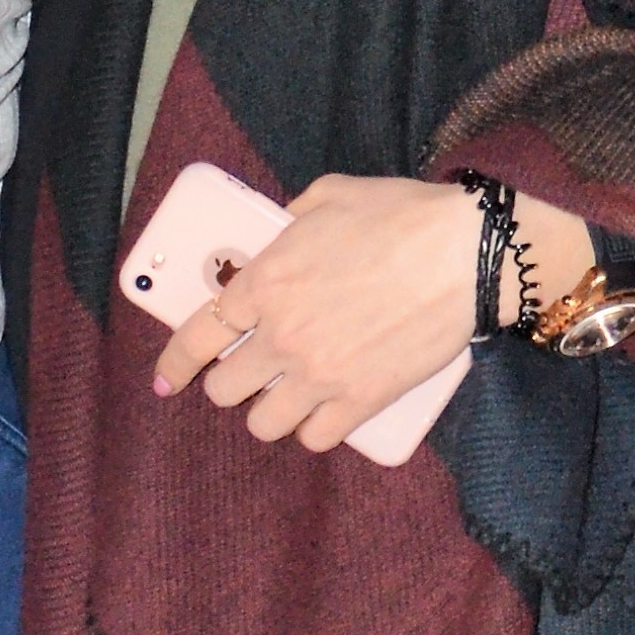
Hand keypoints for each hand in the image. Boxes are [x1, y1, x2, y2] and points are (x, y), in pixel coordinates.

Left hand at [153, 172, 480, 450]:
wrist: (468, 253)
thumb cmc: (403, 216)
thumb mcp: (330, 196)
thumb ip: (291, 218)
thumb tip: (282, 230)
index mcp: (264, 282)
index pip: (196, 338)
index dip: (174, 365)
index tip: (166, 380)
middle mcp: (281, 334)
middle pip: (224, 388)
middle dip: (232, 382)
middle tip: (253, 373)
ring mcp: (319, 373)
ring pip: (262, 424)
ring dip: (270, 412)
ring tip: (289, 398)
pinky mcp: (361, 400)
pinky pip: (315, 439)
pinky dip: (315, 430)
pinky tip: (326, 413)